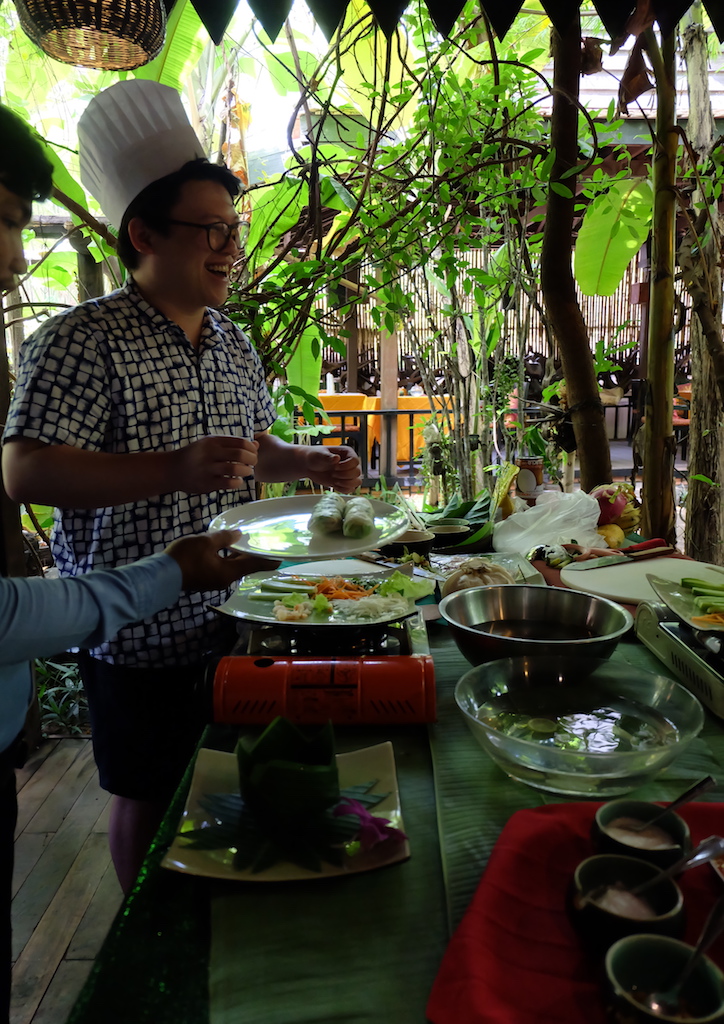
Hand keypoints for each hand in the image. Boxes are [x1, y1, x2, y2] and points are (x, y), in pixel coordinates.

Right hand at [164, 530, 279, 590]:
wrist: (161, 575)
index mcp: (230, 572)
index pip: (255, 565)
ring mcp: (215, 581)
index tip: (281, 557)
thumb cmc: (186, 557)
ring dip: (238, 556)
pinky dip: (227, 558)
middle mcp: (226, 579)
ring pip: (232, 567)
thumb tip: (239, 535)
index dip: (269, 560)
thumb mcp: (206, 542)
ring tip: (244, 543)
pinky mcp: (205, 579)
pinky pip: (222, 567)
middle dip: (253, 556)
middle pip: (245, 566)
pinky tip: (224, 549)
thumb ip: (224, 538)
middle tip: (262, 544)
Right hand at [172, 435, 258, 493]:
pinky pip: (228, 483)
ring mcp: (208, 468)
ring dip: (246, 471)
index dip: (251, 449)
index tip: (253, 453)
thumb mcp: (210, 445)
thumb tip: (256, 444)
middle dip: (252, 459)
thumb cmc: (195, 456)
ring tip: (246, 472)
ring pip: (235, 468)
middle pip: (240, 454)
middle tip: (253, 464)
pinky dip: (237, 482)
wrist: (171, 470)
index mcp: (212, 441)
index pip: (240, 442)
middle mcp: (210, 453)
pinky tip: (237, 481)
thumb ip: (232, 444)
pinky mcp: (206, 483)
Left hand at [304, 445, 362, 490]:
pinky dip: (343, 489)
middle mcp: (350, 463)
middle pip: (357, 472)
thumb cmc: (315, 456)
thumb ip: (328, 456)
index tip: (335, 467)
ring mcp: (348, 473)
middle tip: (333, 474)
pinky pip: (351, 489)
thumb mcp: (319, 454)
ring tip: (335, 481)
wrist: (309, 465)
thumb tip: (337, 458)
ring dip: (346, 483)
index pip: (355, 461)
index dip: (346, 466)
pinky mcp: (345, 482)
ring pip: (357, 482)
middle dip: (344, 475)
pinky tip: (334, 485)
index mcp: (348, 453)